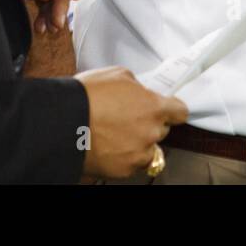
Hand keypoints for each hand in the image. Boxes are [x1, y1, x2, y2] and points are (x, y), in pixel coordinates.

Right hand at [74, 67, 188, 178]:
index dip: (173, 109)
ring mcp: (138, 153)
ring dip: (137, 143)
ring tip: (115, 134)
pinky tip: (108, 146)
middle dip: (149, 124)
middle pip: (161, 130)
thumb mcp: (118, 74)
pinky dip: (123, 157)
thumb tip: (140, 92)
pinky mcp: (124, 170)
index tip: (168, 110)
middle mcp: (151, 133)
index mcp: (154, 107)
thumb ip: (137, 86)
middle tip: (127, 118)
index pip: (181, 112)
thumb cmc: (88, 95)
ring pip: (147, 149)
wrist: (64, 122)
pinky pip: (131, 163)